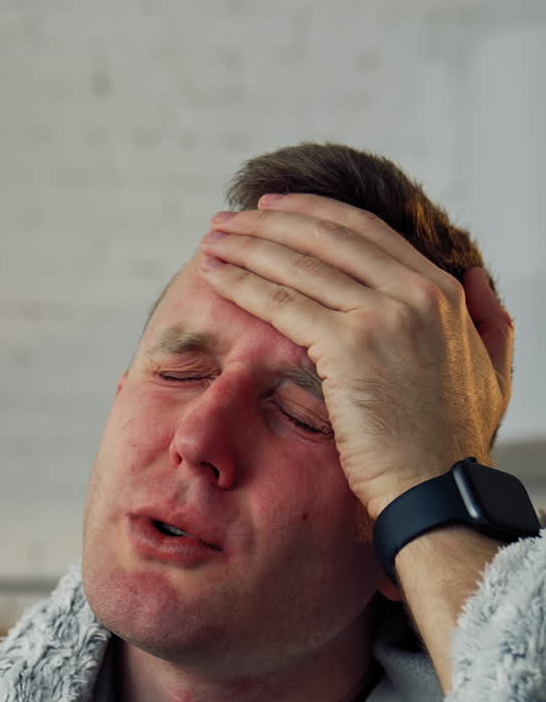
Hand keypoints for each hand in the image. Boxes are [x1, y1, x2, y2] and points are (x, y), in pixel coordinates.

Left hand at [200, 195, 513, 517]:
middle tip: (227, 220)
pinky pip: (284, 304)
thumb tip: (473, 279)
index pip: (366, 231)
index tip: (273, 210)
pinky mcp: (351, 348)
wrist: (438, 490)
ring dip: (247, 247)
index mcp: (443, 291)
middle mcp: (416, 293)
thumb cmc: (454, 445)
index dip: (313, 213)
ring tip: (211, 241)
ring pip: (299, 264)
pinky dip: (245, 284)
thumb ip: (487, 318)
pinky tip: (217, 276)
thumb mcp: (491, 370)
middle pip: (326, 236)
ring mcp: (384, 317)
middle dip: (268, 222)